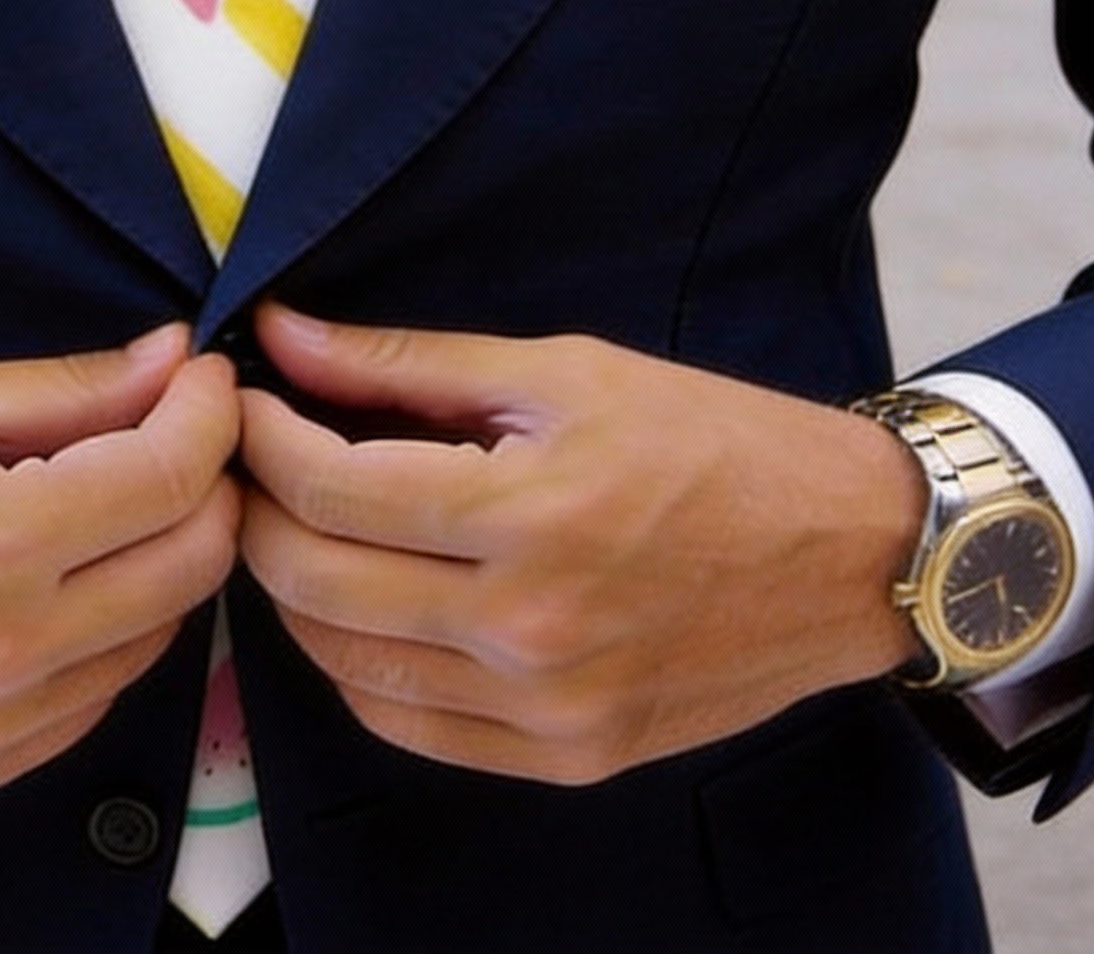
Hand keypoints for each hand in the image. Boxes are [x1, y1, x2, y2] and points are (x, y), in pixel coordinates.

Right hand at [0, 323, 239, 803]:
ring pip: (157, 636)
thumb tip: (173, 360)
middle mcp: (5, 657)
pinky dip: (109, 627)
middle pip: (192, 565)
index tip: (206, 372)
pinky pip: (94, 697)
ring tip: (115, 491)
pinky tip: (63, 574)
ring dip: (163, 555)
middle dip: (208, 480)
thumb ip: (62, 390)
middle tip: (177, 425)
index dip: (210, 409)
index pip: (171, 476)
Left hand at [237, 304, 926, 784]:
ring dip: (295, 590)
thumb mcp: (561, 370)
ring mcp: (547, 710)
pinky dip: (357, 665)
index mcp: (529, 516)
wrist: (847, 552)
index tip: (246, 399)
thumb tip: (281, 334)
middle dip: (258, 510)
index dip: (262, 437)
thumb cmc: (711, 439)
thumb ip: (406, 362)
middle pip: (316, 583)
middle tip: (254, 458)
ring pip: (345, 665)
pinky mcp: (567, 758)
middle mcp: (529, 631)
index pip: (330, 490)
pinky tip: (361, 603)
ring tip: (298, 522)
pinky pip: (408, 726)